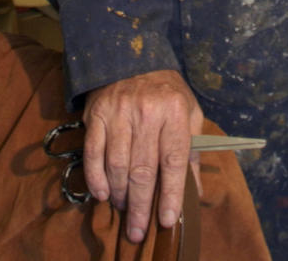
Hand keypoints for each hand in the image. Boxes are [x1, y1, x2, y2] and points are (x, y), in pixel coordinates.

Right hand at [83, 69, 203, 242]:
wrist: (132, 55)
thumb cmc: (166, 90)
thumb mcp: (189, 111)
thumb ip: (192, 151)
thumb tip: (193, 194)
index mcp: (175, 112)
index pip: (174, 160)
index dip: (170, 193)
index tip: (167, 220)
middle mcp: (147, 112)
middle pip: (143, 169)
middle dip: (140, 206)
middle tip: (137, 231)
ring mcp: (119, 113)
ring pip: (118, 165)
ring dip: (120, 194)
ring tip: (124, 208)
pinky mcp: (97, 114)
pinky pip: (94, 153)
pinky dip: (96, 178)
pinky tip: (102, 193)